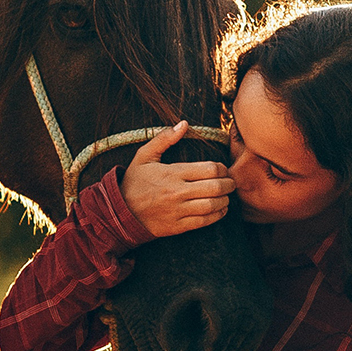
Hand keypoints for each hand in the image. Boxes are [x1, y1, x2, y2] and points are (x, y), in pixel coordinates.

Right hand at [120, 122, 232, 237]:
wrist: (120, 212)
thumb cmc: (134, 182)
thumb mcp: (143, 156)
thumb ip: (164, 139)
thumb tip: (184, 124)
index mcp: (172, 173)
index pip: (210, 169)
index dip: (223, 169)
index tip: (223, 169)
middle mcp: (177, 192)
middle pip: (215, 187)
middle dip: (229, 184)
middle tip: (231, 182)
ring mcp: (178, 210)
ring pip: (212, 205)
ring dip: (225, 200)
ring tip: (226, 196)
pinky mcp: (178, 226)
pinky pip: (204, 221)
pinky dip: (218, 215)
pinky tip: (220, 210)